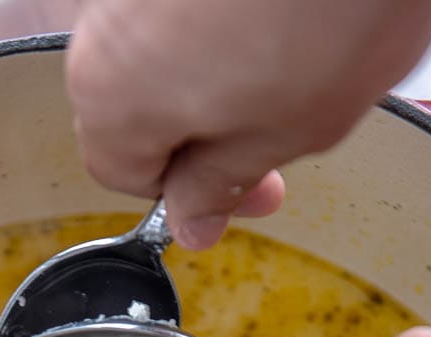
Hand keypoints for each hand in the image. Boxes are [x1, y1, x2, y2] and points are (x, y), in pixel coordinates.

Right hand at [66, 0, 430, 248]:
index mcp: (112, 97)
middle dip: (208, 121)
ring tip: (300, 52)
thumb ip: (222, 185)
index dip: (186, 191)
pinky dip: (238, 11)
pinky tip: (293, 9)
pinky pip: (195, 0)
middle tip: (282, 121)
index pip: (122, 173)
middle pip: (141, 100)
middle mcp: (105, 24)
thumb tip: (191, 220)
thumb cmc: (326, 10)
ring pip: (169, 41)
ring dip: (227, 62)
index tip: (244, 189)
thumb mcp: (281, 133)